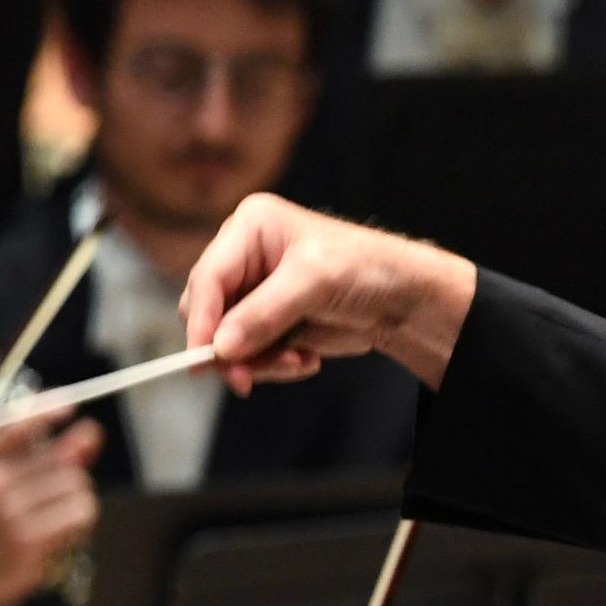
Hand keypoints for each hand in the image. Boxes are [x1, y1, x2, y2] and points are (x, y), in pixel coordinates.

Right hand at [0, 410, 102, 605]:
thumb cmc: (7, 519)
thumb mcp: (17, 482)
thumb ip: (52, 454)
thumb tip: (91, 432)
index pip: (11, 427)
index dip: (42, 411)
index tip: (70, 404)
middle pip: (61, 458)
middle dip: (77, 469)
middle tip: (71, 485)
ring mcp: (8, 512)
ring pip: (76, 484)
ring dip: (81, 497)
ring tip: (58, 515)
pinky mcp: (29, 537)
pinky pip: (81, 511)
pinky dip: (83, 517)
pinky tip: (64, 529)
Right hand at [179, 193, 476, 395]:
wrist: (403, 298)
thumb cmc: (367, 267)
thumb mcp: (315, 282)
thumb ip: (264, 314)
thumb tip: (222, 346)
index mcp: (250, 228)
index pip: (208, 276)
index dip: (201, 319)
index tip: (205, 356)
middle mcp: (245, 258)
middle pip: (207, 312)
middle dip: (230, 348)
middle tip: (246, 376)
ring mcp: (255, 293)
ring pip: (226, 341)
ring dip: (258, 361)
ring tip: (298, 362)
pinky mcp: (268, 323)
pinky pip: (250, 355)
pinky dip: (274, 365)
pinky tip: (306, 358)